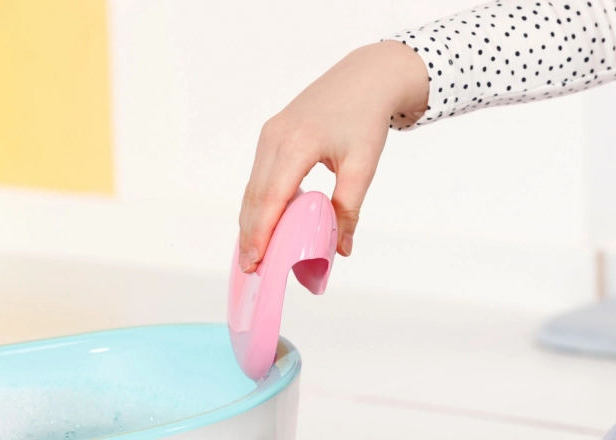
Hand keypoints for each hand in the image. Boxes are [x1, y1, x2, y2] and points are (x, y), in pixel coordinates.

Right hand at [239, 41, 428, 272]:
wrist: (365, 77)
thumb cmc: (365, 117)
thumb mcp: (363, 165)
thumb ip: (349, 208)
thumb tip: (343, 249)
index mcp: (297, 144)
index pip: (271, 198)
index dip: (261, 233)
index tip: (255, 261)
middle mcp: (275, 138)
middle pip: (255, 196)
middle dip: (250, 234)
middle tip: (251, 267)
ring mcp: (270, 134)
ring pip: (253, 186)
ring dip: (251, 219)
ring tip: (254, 251)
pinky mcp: (272, 134)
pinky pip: (259, 174)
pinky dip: (258, 201)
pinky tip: (263, 221)